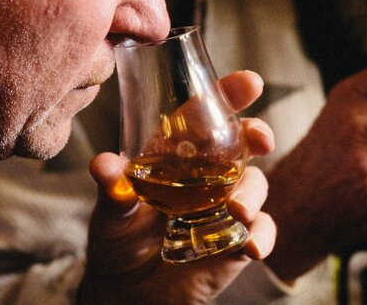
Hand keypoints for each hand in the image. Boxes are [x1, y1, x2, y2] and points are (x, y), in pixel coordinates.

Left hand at [77, 71, 276, 304]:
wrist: (128, 291)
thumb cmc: (119, 238)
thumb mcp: (111, 210)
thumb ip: (113, 187)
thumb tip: (103, 165)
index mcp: (178, 153)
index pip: (206, 114)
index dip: (230, 94)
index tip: (250, 83)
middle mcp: (207, 173)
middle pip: (243, 142)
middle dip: (258, 133)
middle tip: (260, 138)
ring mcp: (225, 205)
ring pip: (256, 184)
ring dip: (253, 192)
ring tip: (236, 209)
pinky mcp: (235, 239)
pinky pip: (261, 231)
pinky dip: (262, 236)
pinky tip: (251, 246)